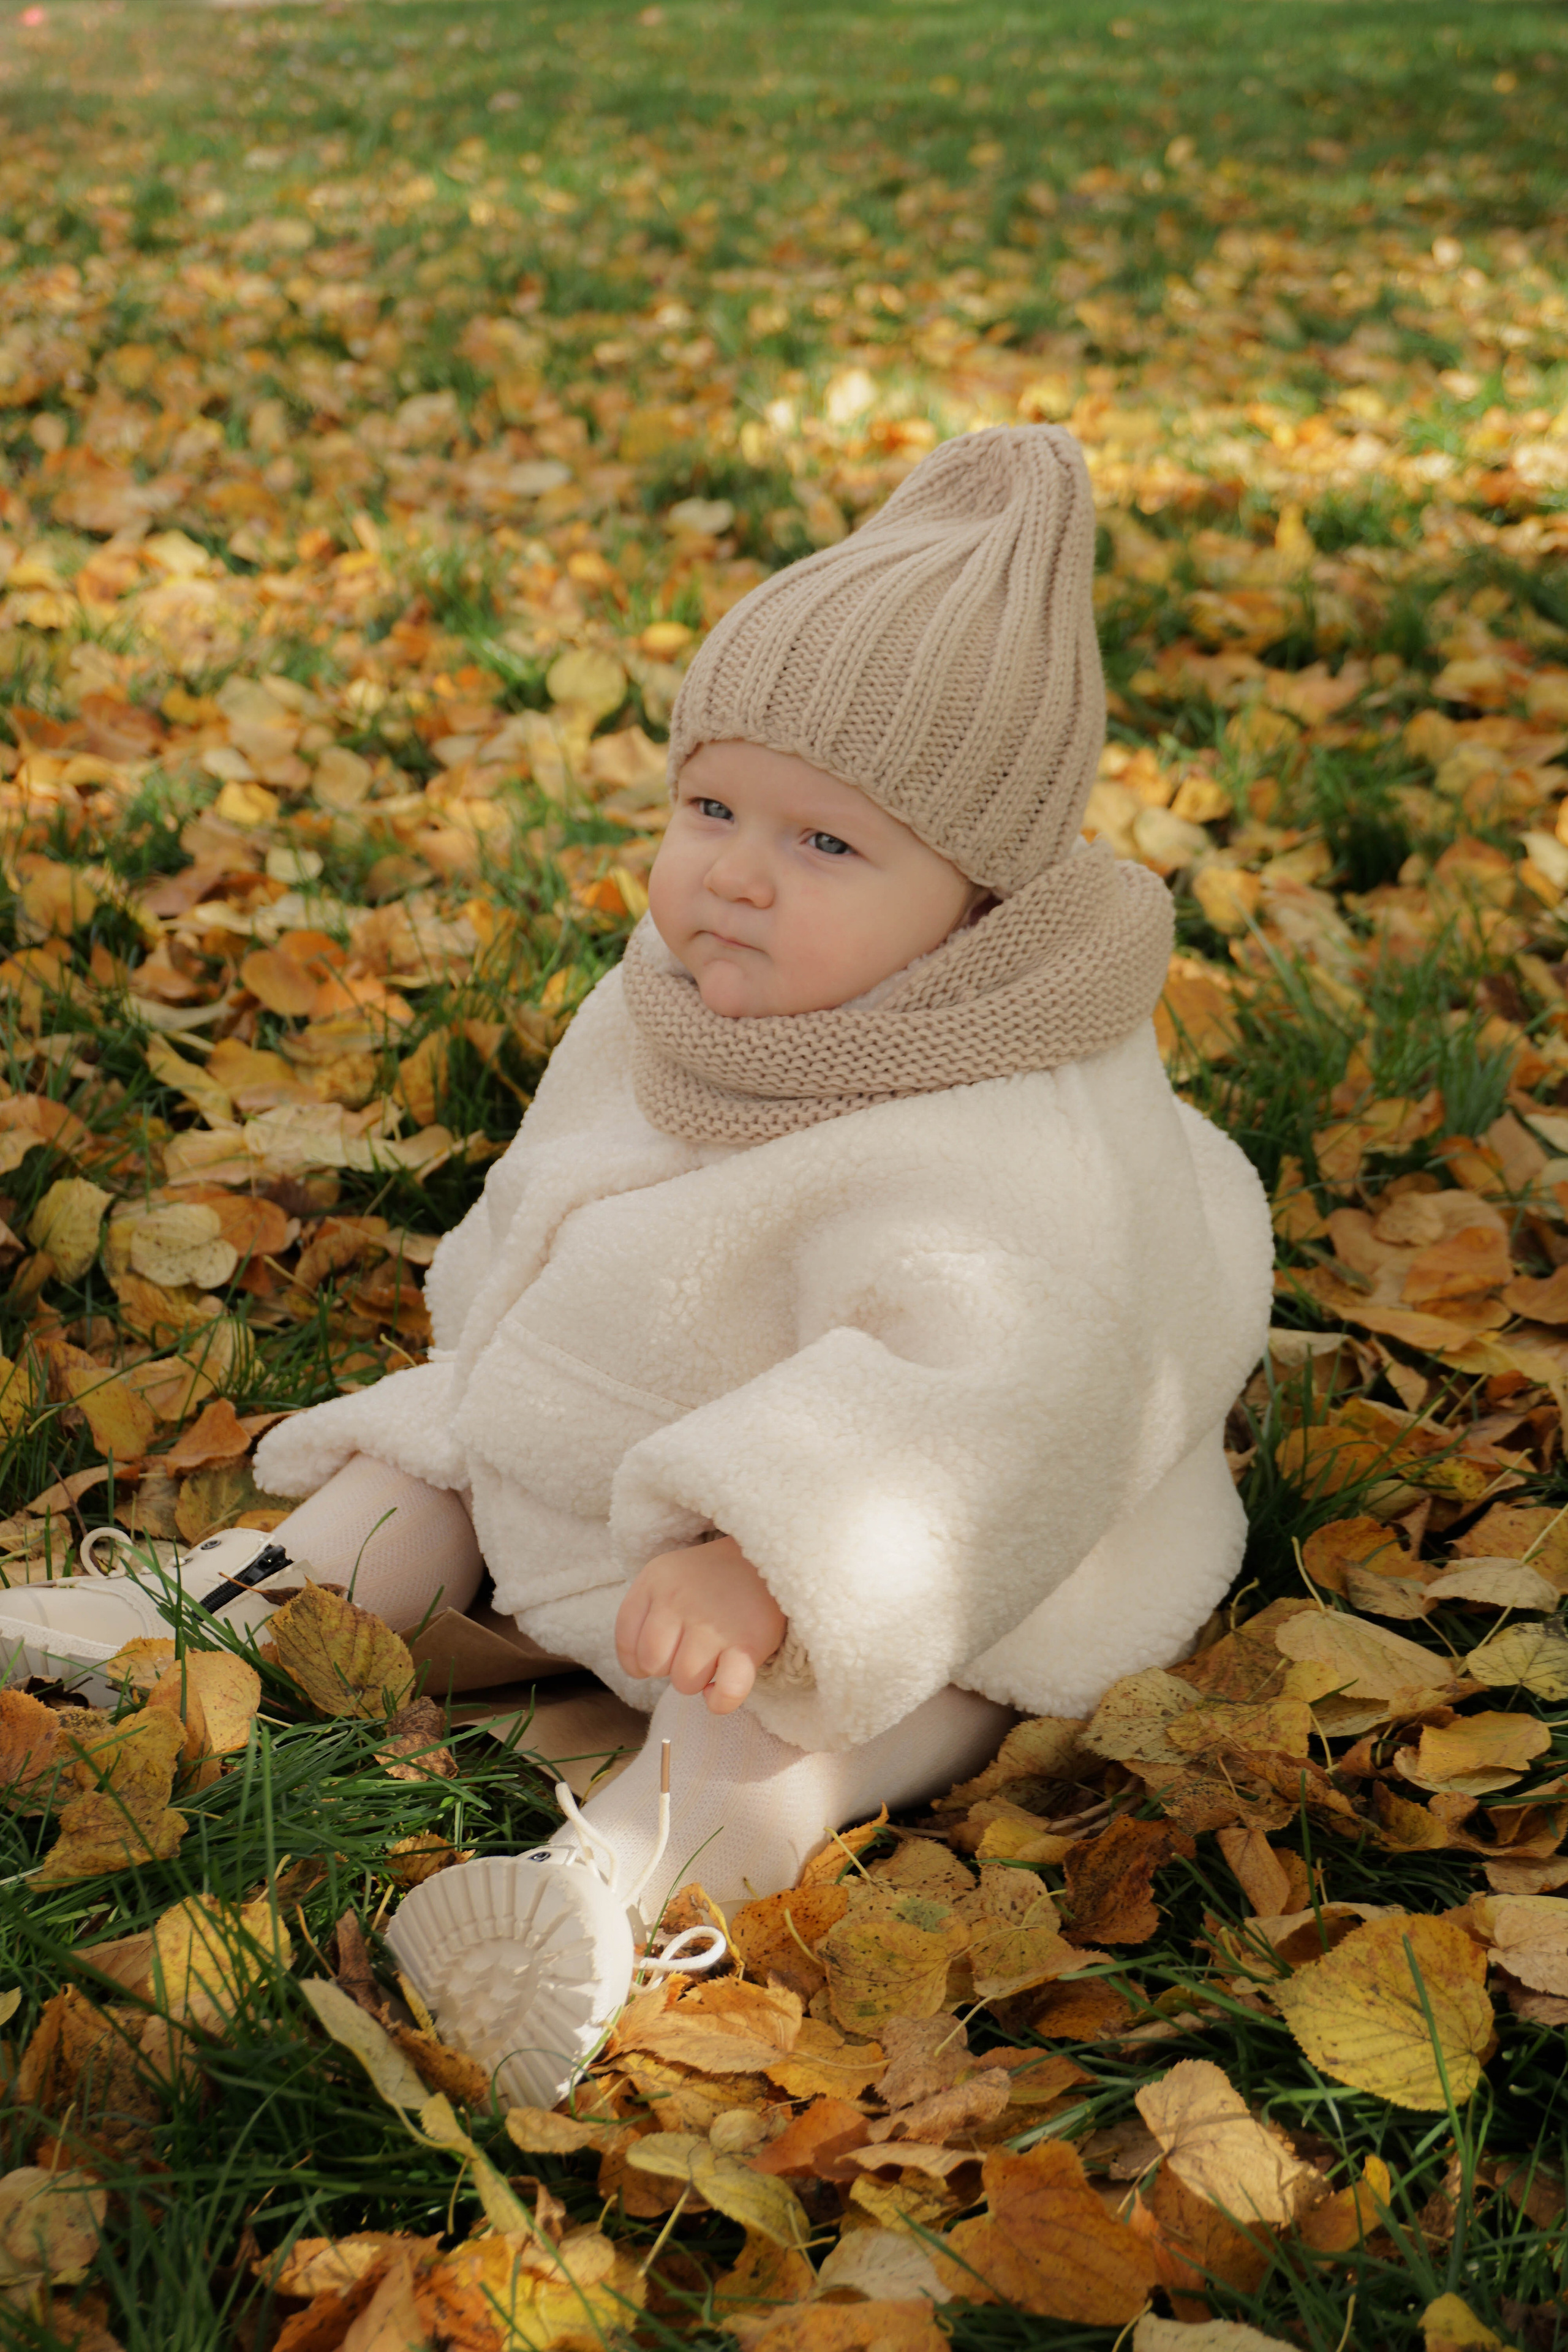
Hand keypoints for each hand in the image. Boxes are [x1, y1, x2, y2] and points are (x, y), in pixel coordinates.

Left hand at [615, 1535, 786, 1714]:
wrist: (770, 1555)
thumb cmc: (714, 1578)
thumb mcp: (669, 1575)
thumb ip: (647, 1612)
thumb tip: (640, 1669)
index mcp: (655, 1581)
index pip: (626, 1640)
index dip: (637, 1660)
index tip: (661, 1654)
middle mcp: (679, 1600)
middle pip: (653, 1664)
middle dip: (669, 1667)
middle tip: (692, 1650)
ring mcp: (713, 1624)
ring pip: (685, 1682)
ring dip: (698, 1681)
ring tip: (714, 1657)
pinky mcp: (748, 1644)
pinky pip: (725, 1692)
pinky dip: (720, 1700)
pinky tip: (719, 1689)